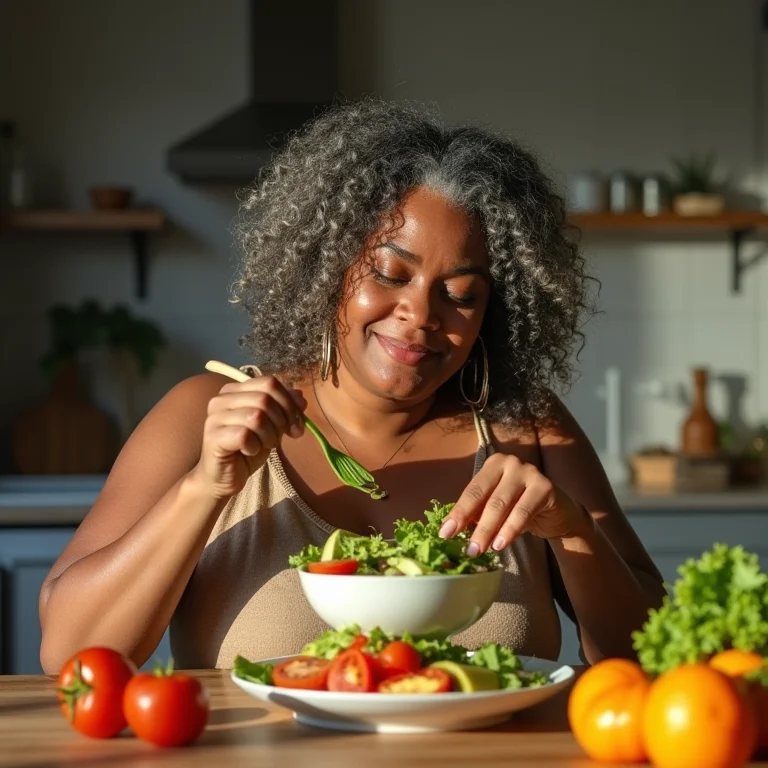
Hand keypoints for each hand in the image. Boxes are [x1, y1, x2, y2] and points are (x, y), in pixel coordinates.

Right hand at [192, 375, 305, 499]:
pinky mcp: (213, 437)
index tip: (295, 426)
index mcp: (235, 390)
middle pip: (265, 399)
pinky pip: (245, 435)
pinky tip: (249, 451)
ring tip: (262, 445)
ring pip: (257, 416)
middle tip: (277, 439)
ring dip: (268, 436)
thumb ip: (284, 408)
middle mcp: (222, 399)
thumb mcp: (272, 426)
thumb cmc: (247, 449)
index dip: (288, 404)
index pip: (270, 383)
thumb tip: (301, 397)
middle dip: (281, 421)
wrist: (223, 477)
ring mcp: (215, 417)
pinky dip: (255, 446)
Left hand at [438, 453, 593, 553]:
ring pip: (502, 505)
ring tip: (479, 550)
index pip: (472, 491)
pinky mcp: (545, 486)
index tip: (444, 534)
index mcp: (492, 465)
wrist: (557, 513)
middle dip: (473, 525)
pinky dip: (510, 530)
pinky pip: (523, 512)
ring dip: (488, 530)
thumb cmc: (519, 508)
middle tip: (465, 548)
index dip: (458, 513)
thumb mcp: (496, 509)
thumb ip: (477, 514)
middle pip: (486, 497)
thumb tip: (451, 532)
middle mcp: (510, 463)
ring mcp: (529, 472)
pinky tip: (500, 544)